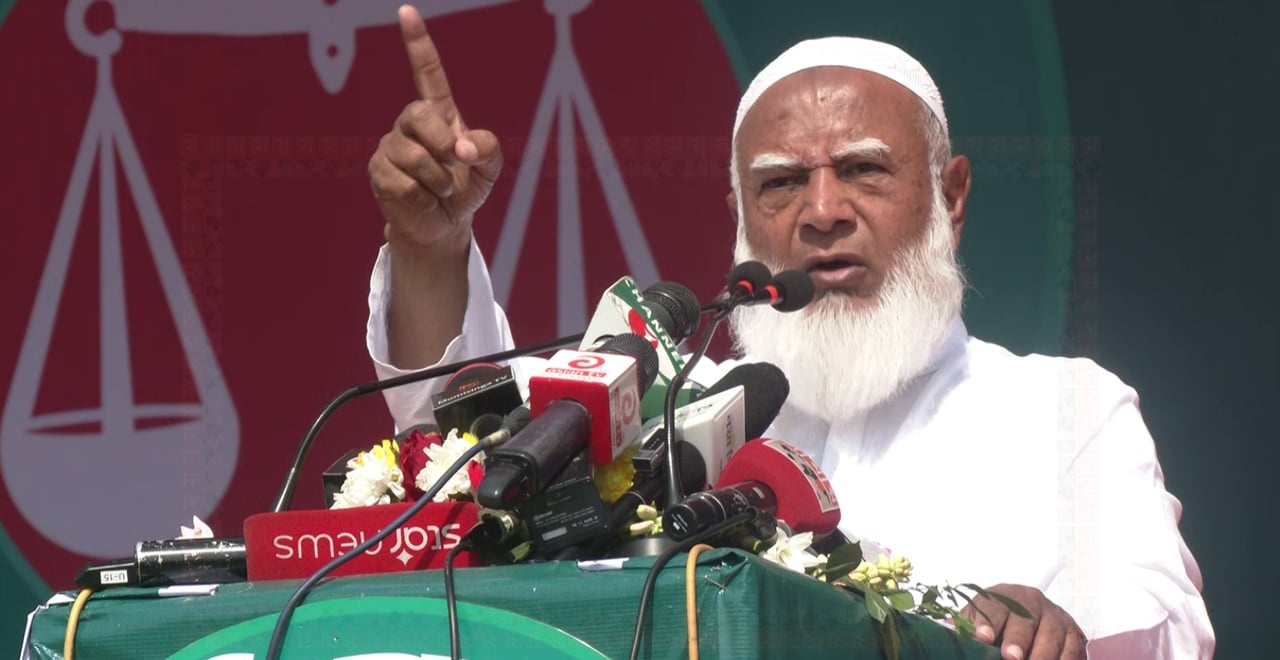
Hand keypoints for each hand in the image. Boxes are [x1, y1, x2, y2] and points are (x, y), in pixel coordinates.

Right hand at [368, 5, 502, 249]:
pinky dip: (423, 197)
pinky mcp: (378, 172)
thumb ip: (489, 149)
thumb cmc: (465, 190)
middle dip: (441, 142)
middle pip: (419, 115)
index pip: (426, 73)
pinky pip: (404, 183)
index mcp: (438, 114)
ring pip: (414, 156)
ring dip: (438, 179)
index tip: (407, 12)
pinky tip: (423, 200)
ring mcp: (390, 147)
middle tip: (455, 163)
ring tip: (440, 190)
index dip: (417, 43)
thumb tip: (462, 147)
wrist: (443, 225)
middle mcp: (409, 124)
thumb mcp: (489, 169)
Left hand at [961, 584, 1086, 659]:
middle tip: (1011, 656)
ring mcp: (1055, 616)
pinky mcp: (1074, 632)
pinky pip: (1072, 649)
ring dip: (1042, 655)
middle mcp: (1032, 601)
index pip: (994, 606)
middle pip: (1025, 620)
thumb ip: (967, 625)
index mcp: (1004, 595)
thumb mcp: (979, 617)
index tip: (982, 637)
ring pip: (1051, 636)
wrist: (1029, 609)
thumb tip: (947, 632)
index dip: (987, 622)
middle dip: (1017, 639)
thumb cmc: (998, 618)